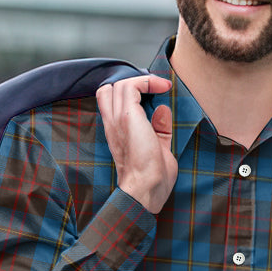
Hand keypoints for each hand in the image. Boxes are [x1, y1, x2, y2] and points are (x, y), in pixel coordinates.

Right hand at [96, 73, 175, 213]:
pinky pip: (131, 86)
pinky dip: (147, 82)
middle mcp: (112, 124)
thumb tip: (162, 110)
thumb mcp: (158, 148)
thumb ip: (159, 129)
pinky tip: (162, 87)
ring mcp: (117, 120)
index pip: (109, 102)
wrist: (145, 189)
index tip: (153, 94)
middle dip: (132, 84)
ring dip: (142, 81)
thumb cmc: (152, 179)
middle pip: (109, 89)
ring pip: (120, 84)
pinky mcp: (127, 117)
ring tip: (161, 87)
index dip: (128, 93)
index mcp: (116, 133)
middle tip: (154, 90)